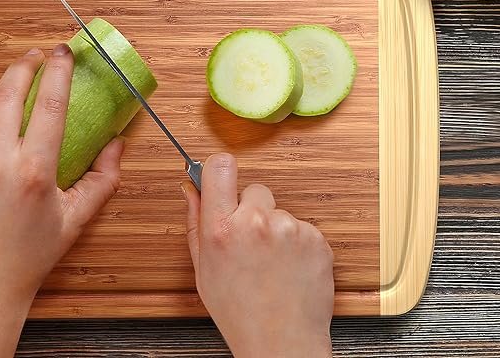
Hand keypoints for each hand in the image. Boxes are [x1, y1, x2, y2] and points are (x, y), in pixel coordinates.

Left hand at [0, 46, 123, 357]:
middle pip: (7, 92)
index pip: (49, 103)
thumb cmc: (30, 255)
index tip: (63, 52)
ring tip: (11, 85)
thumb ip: (103, 178)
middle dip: (23, 65)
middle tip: (36, 56)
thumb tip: (117, 144)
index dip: (58, 70)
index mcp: (32, 172)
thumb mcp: (75, 218)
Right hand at [182, 154, 333, 357]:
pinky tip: (289, 267)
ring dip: (275, 229)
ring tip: (271, 263)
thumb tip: (190, 188)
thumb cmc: (239, 311)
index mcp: (222, 229)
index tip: (220, 175)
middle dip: (251, 208)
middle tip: (249, 241)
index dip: (219, 168)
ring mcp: (289, 229)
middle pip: (254, 189)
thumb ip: (195, 221)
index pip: (220, 167)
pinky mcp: (316, 239)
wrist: (281, 344)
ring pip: (279, 211)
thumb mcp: (203, 268)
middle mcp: (256, 223)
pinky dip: (297, 243)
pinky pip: (302, 227)